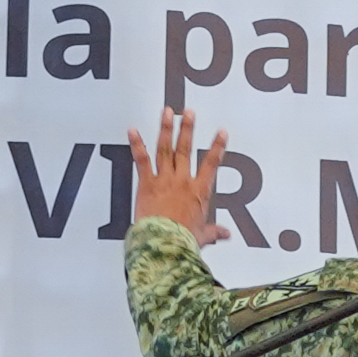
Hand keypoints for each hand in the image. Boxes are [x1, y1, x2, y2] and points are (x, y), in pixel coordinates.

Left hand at [136, 103, 223, 243]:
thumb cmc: (184, 241)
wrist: (165, 244)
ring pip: (166, 148)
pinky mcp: (147, 184)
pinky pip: (142, 160)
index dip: (217, 147)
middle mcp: (182, 181)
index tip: (221, 132)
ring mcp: (164, 180)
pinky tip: (132, 130)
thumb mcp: (202, 236)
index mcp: (199, 192)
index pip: (211, 164)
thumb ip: (213, 231)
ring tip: (167, 112)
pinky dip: (137, 144)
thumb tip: (225, 234)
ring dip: (166, 128)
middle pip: (186, 149)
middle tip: (189, 113)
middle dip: (187, 128)